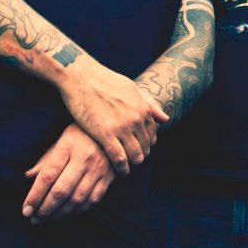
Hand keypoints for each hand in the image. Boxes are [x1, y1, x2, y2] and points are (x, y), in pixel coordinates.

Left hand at [22, 123, 114, 221]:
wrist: (113, 129)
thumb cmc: (80, 135)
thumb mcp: (60, 141)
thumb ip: (45, 160)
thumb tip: (27, 177)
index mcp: (68, 147)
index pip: (48, 176)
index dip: (35, 196)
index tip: (26, 210)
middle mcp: (84, 158)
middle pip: (62, 191)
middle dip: (45, 209)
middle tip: (35, 219)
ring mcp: (98, 169)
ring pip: (77, 199)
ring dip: (60, 214)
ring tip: (47, 219)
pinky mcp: (109, 177)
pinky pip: (92, 200)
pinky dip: (77, 211)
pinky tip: (66, 214)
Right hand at [57, 56, 167, 173]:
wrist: (82, 77)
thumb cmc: (105, 81)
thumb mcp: (132, 89)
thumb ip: (149, 104)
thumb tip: (165, 119)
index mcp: (143, 108)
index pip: (152, 134)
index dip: (147, 145)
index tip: (141, 150)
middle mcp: (136, 119)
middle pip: (145, 146)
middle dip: (141, 156)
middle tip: (133, 162)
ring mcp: (122, 127)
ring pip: (135, 155)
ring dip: (133, 164)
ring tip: (127, 168)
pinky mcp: (105, 134)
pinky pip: (119, 158)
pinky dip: (121, 167)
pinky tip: (120, 171)